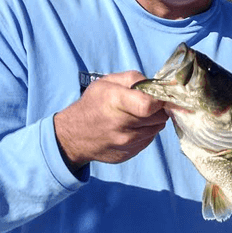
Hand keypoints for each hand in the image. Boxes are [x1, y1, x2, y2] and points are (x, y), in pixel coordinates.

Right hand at [54, 71, 168, 172]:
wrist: (73, 136)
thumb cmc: (93, 104)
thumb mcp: (107, 82)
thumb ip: (134, 78)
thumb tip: (158, 86)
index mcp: (115, 102)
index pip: (149, 105)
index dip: (158, 100)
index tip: (156, 97)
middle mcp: (120, 125)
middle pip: (158, 117)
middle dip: (158, 109)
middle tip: (147, 105)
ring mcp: (125, 143)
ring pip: (157, 128)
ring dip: (153, 121)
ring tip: (137, 116)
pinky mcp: (128, 154)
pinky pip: (149, 140)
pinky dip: (146, 133)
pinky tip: (132, 128)